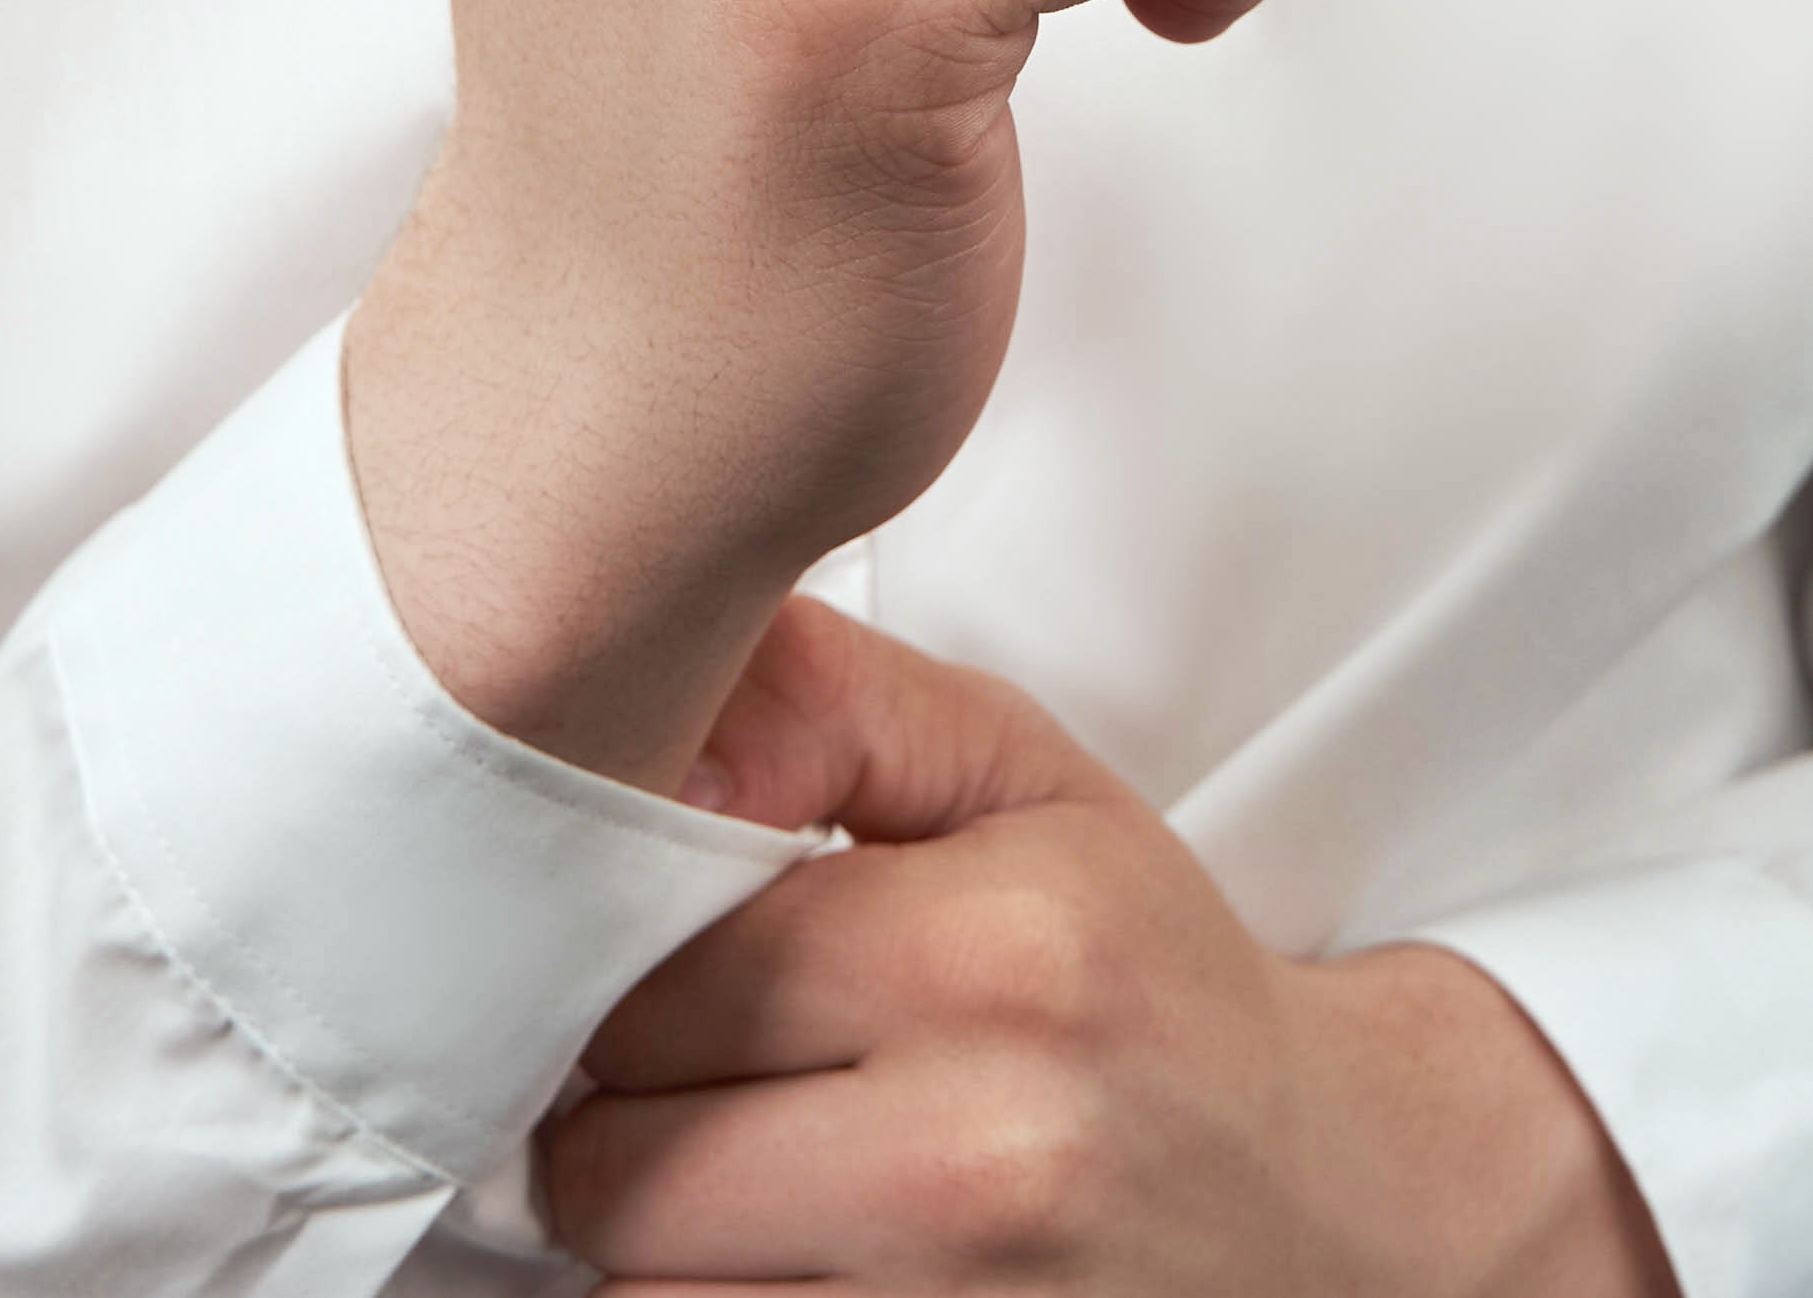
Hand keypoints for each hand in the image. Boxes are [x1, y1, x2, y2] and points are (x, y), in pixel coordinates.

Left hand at [548, 600, 1681, 1297]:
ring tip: (747, 1156)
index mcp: (993, 953)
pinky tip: (786, 1241)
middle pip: (613, 1153)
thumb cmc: (1143, 969)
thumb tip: (657, 729)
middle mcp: (982, 1156)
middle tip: (703, 1059)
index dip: (623, 962)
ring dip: (656, 1225)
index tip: (670, 950)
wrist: (1329, 1198)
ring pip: (637, 1286)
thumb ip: (829, 704)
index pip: (652, 974)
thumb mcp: (1014, 776)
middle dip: (622, 1101)